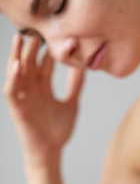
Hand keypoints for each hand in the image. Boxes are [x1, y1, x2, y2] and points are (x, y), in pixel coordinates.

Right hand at [3, 34, 83, 164]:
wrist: (51, 152)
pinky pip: (11, 90)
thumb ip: (75, 86)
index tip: (62, 37)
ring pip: (17, 71)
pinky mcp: (16, 108)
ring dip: (18, 55)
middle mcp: (31, 88)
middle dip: (33, 47)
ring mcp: (23, 97)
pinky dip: (13, 78)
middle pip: (30, 62)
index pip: (45, 63)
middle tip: (39, 30)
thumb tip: (84, 67)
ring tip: (21, 39)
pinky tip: (18, 66)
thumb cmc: (59, 131)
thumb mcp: (72, 104)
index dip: (51, 50)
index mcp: (43, 86)